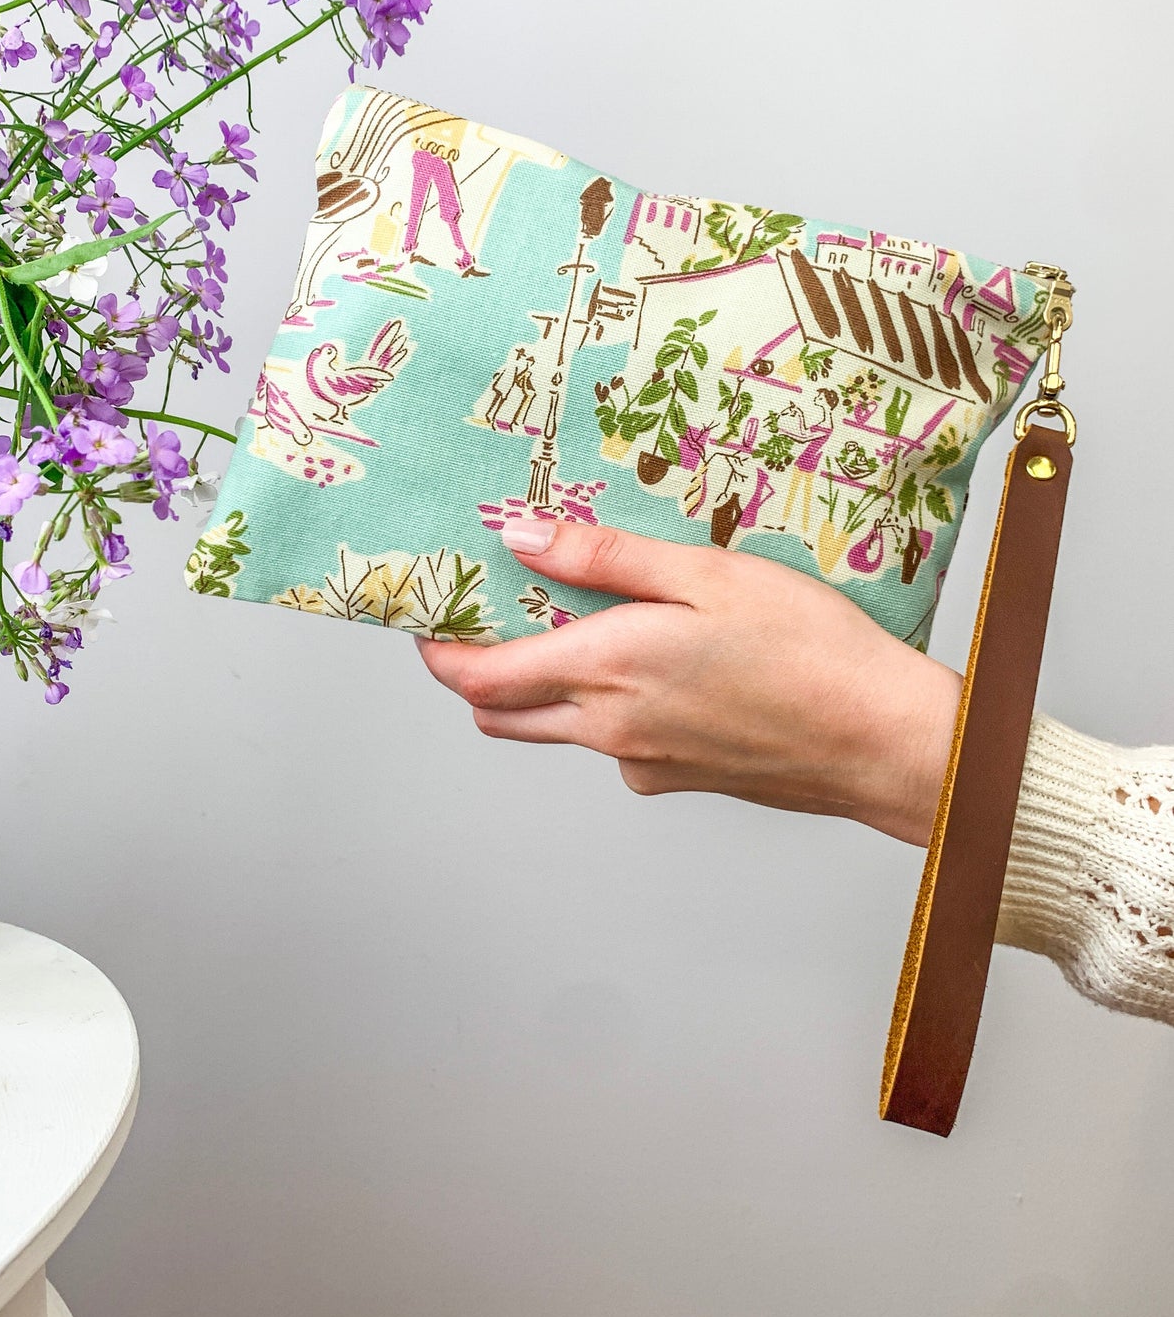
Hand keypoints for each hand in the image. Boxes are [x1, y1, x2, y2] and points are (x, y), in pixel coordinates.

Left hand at [415, 519, 961, 847]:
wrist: (885, 742)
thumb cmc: (809, 649)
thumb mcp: (706, 574)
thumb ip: (605, 558)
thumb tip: (520, 535)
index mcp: (607, 672)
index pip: (480, 677)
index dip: (440, 649)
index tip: (432, 614)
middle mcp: (610, 731)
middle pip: (503, 713)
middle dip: (479, 670)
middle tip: (496, 613)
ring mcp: (643, 764)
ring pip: (561, 728)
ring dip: (551, 686)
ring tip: (595, 622)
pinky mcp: (680, 781)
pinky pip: (620, 744)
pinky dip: (618, 708)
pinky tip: (676, 665)